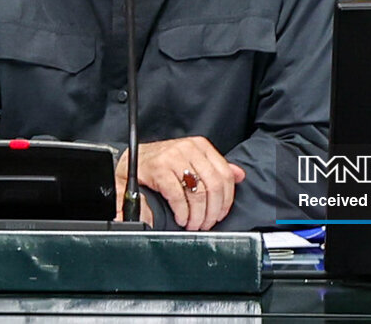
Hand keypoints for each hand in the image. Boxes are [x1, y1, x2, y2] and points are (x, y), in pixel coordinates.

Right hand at [114, 137, 244, 230]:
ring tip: (193, 224)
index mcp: (199, 146)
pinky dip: (182, 212)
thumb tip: (240, 174)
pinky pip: (178, 196)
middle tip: (205, 224)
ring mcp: (173, 157)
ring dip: (198, 215)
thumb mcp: (190, 160)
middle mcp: (188, 148)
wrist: (130, 160)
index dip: (226, 199)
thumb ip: (214, 167)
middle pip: (214, 185)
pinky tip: (181, 218)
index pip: (224, 174)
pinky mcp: (159, 169)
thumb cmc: (161, 164)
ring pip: (198, 192)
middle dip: (212, 211)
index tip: (220, 214)